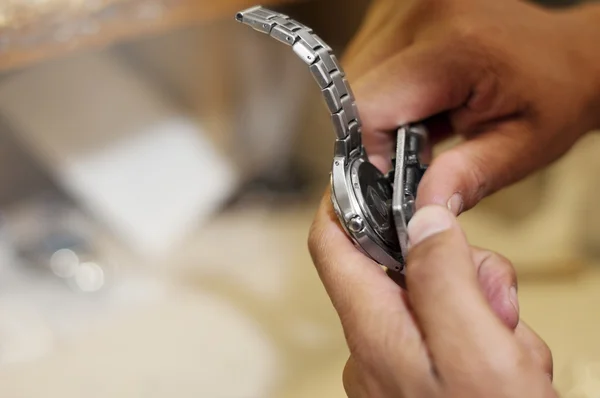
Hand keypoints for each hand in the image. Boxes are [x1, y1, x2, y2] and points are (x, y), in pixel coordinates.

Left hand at [308, 194, 554, 396]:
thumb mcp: (478, 354)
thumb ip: (445, 280)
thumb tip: (424, 222)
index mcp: (375, 331)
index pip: (334, 244)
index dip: (343, 201)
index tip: (363, 172)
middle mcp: (378, 346)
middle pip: (405, 268)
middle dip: (458, 270)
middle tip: (497, 301)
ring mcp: (402, 367)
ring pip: (439, 299)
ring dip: (485, 312)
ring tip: (513, 355)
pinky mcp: (426, 380)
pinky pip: (452, 335)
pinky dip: (487, 340)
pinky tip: (511, 370)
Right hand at [343, 0, 599, 213]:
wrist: (568, 54)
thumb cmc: (554, 95)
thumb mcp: (521, 147)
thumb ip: (467, 177)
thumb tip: (421, 209)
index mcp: (457, 48)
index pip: (369, 108)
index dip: (372, 150)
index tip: (396, 172)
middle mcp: (423, 15)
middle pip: (357, 91)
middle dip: (377, 130)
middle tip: (419, 144)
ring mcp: (409, 6)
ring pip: (357, 75)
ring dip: (381, 107)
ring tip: (426, 116)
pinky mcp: (401, 8)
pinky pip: (368, 59)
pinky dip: (386, 87)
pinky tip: (420, 94)